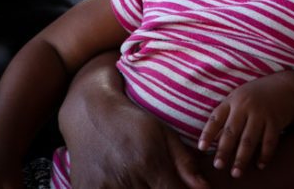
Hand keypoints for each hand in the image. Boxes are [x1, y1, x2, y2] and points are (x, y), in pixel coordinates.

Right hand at [58, 55, 208, 188]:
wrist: (89, 114)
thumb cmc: (132, 122)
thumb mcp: (162, 133)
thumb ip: (184, 162)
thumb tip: (204, 187)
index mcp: (148, 163)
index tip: (181, 185)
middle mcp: (126, 178)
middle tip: (158, 180)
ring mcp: (104, 188)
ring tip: (141, 179)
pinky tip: (123, 181)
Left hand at [197, 73, 293, 178]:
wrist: (283, 86)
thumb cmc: (255, 96)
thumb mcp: (237, 100)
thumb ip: (224, 118)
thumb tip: (211, 140)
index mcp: (232, 101)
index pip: (216, 118)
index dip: (207, 133)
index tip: (201, 148)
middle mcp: (245, 106)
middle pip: (232, 131)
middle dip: (224, 150)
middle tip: (218, 166)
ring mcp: (261, 113)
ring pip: (249, 139)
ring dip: (242, 158)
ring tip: (236, 173)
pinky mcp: (275, 120)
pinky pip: (269, 141)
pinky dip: (264, 154)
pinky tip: (259, 165)